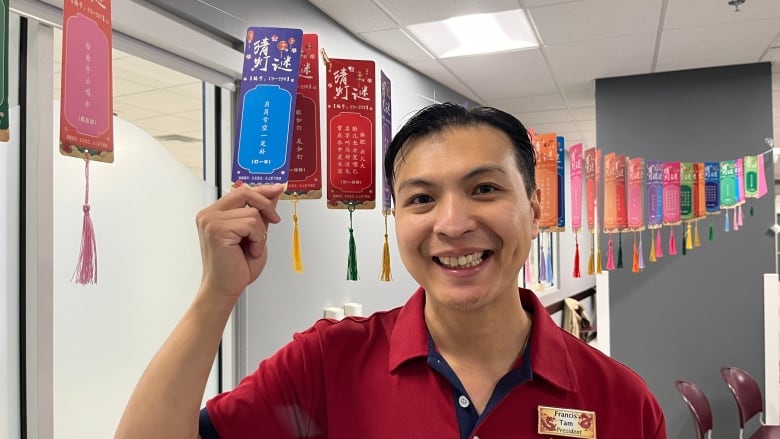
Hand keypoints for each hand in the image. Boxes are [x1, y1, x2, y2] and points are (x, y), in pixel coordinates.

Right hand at [195, 183, 283, 298]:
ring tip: (252, 248)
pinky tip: (250, 251)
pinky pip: (251, 224)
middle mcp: (209, 214)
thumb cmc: (235, 267)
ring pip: (252, 212)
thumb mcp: (255, 234)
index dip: (261, 189)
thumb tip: (273, 193)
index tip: (277, 188)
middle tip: (275, 220)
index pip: (240, 191)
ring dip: (260, 233)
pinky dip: (258, 239)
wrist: (225, 289)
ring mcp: (211, 221)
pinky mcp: (217, 230)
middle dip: (265, 205)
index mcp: (214, 213)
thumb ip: (261, 213)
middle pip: (244, 193)